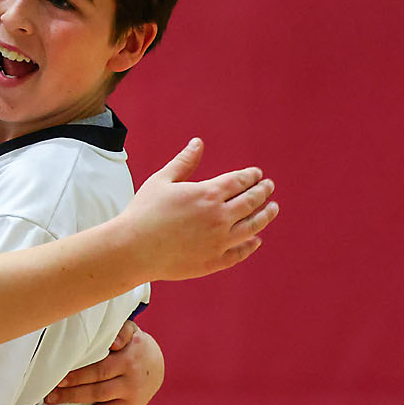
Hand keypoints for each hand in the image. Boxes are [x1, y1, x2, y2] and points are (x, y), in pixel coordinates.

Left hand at [45, 323, 163, 404]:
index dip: (78, 377)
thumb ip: (121, 331)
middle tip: (49, 399)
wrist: (158, 364)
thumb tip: (112, 341)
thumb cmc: (134, 345)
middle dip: (71, 397)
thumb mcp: (131, 331)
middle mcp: (131, 385)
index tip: (57, 380)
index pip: (99, 372)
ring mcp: (132, 403)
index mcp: (129, 363)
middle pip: (97, 394)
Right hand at [122, 139, 278, 280]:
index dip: (251, 176)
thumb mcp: (161, 181)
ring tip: (272, 209)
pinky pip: (240, 252)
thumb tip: (198, 143)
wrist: (131, 249)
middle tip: (268, 187)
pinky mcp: (213, 261)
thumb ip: (183, 162)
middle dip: (263, 191)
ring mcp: (219, 241)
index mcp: (207, 194)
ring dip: (266, 216)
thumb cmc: (142, 213)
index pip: (240, 181)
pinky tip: (256, 240)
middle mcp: (219, 217)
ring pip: (253, 227)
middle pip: (251, 202)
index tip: (257, 174)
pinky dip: (251, 246)